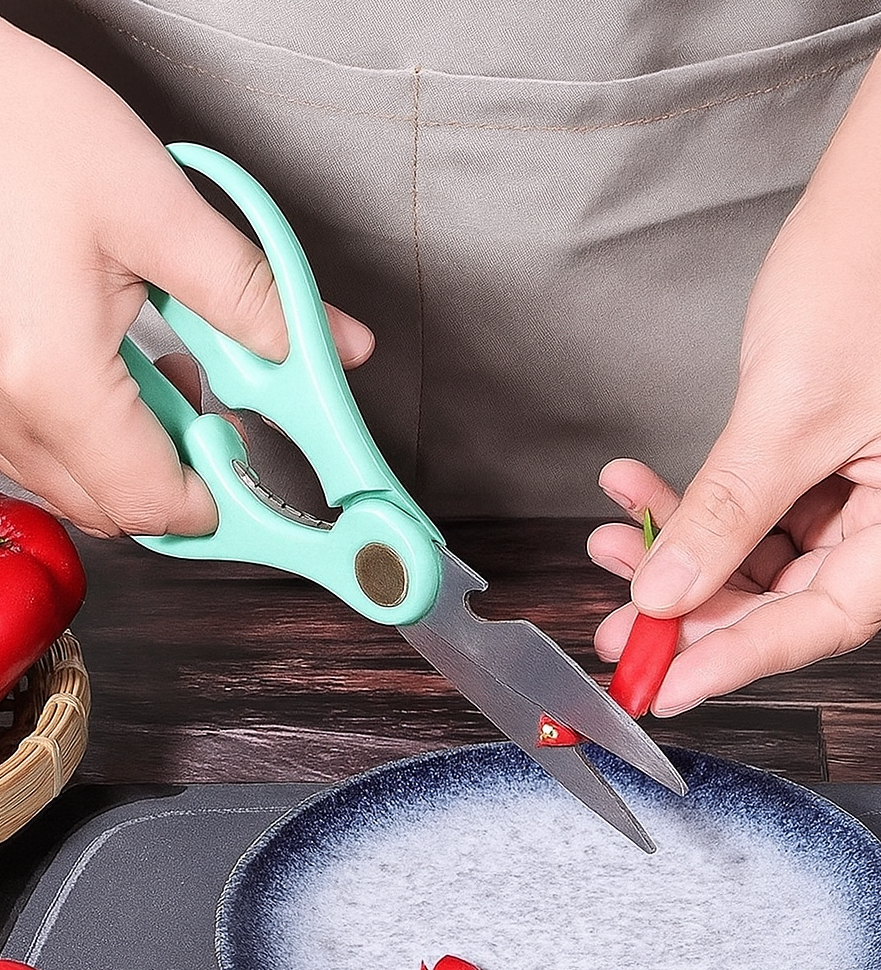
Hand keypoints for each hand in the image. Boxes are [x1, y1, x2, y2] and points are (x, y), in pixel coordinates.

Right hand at [0, 0, 372, 537]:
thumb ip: (254, 296)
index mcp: (49, 376)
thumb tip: (328, 348)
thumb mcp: (158, 208)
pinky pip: (22, 438)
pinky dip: (79, 425)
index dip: (217, 501)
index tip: (252, 464)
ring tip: (168, 371)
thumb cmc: (6, 121)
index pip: (150, 503)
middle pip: (107, 506)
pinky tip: (107, 360)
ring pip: (64, 477)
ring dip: (129, 451)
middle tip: (221, 415)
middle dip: (179, 478)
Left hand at [588, 53, 880, 714]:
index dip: (734, 659)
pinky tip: (634, 489)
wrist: (877, 198)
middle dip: (689, 605)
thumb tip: (666, 593)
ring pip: (757, 551)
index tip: (661, 686)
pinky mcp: (823, 456)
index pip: (819, 621)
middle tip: (616, 622)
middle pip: (782, 595)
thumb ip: (727, 510)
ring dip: (676, 549)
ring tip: (606, 539)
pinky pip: (753, 502)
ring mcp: (859, 488)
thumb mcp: (790, 412)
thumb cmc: (866, 282)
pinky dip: (691, 501)